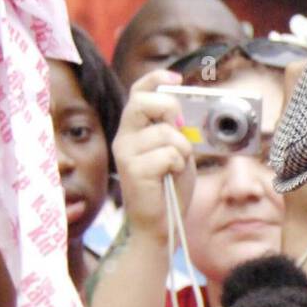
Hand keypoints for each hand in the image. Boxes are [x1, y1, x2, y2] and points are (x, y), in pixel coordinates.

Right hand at [114, 69, 195, 240]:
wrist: (159, 227)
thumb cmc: (168, 191)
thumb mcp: (177, 153)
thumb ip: (176, 132)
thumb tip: (182, 114)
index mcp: (133, 130)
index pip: (138, 92)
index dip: (156, 79)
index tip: (176, 79)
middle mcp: (124, 138)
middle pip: (144, 102)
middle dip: (171, 110)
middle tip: (181, 132)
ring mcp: (125, 153)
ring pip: (166, 133)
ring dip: (182, 151)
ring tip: (174, 168)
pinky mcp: (133, 170)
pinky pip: (169, 154)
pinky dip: (178, 166)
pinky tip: (169, 178)